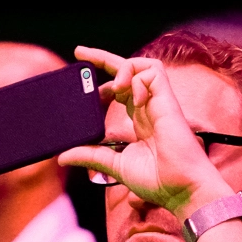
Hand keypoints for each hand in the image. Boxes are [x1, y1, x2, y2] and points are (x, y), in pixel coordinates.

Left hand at [58, 48, 230, 217]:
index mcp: (140, 120)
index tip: (83, 87)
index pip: (120, 90)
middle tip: (80, 52)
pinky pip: (153, 73)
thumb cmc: (156, 180)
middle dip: (103, 58)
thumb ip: (90, 156)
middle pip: (129, 70)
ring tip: (115, 88)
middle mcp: (149, 107)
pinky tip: (133, 99)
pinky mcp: (168, 101)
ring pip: (144, 65)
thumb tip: (62, 157)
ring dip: (124, 67)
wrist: (180, 188)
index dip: (102, 84)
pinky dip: (138, 79)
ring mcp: (159, 102)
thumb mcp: (114, 166)